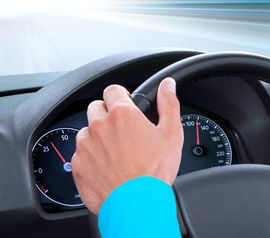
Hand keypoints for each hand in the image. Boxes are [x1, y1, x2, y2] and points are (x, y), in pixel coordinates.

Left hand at [72, 78, 183, 213]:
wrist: (136, 205)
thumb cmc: (154, 171)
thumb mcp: (171, 134)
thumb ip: (169, 104)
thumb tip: (168, 85)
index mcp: (122, 114)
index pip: (113, 90)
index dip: (121, 96)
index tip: (126, 105)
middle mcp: (99, 126)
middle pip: (97, 108)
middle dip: (108, 114)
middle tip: (123, 131)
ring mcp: (85, 145)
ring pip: (87, 131)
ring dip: (98, 136)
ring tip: (116, 152)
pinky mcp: (77, 164)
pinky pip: (81, 153)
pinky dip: (92, 157)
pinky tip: (108, 166)